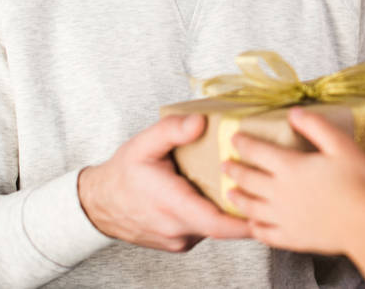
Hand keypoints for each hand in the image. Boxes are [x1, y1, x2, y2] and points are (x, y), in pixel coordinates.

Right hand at [78, 113, 250, 251]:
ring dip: (229, 210)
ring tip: (245, 185)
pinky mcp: (181, 242)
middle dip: (245, 207)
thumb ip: (172, 130)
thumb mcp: (143, 144)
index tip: (266, 207)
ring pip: (215, 228)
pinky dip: (215, 214)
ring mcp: (180, 240)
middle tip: (265, 186)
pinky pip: (205, 230)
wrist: (99, 204)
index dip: (244, 221)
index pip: (216, 223)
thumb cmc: (122, 174)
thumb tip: (201, 121)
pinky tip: (220, 194)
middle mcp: (177, 229)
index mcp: (172, 205)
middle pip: (223, 225)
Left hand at [224, 107, 364, 281]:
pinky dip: (254, 228)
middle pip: (248, 179)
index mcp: (291, 168)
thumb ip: (315, 126)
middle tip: (225, 165)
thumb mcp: (341, 146)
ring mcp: (283, 218)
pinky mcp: (290, 238)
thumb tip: (294, 112)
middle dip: (234, 170)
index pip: (257, 151)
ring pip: (250, 207)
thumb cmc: (360, 184)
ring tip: (229, 193)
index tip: (234, 138)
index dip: (243, 143)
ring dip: (237, 198)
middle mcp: (280, 193)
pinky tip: (253, 224)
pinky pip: (264, 233)